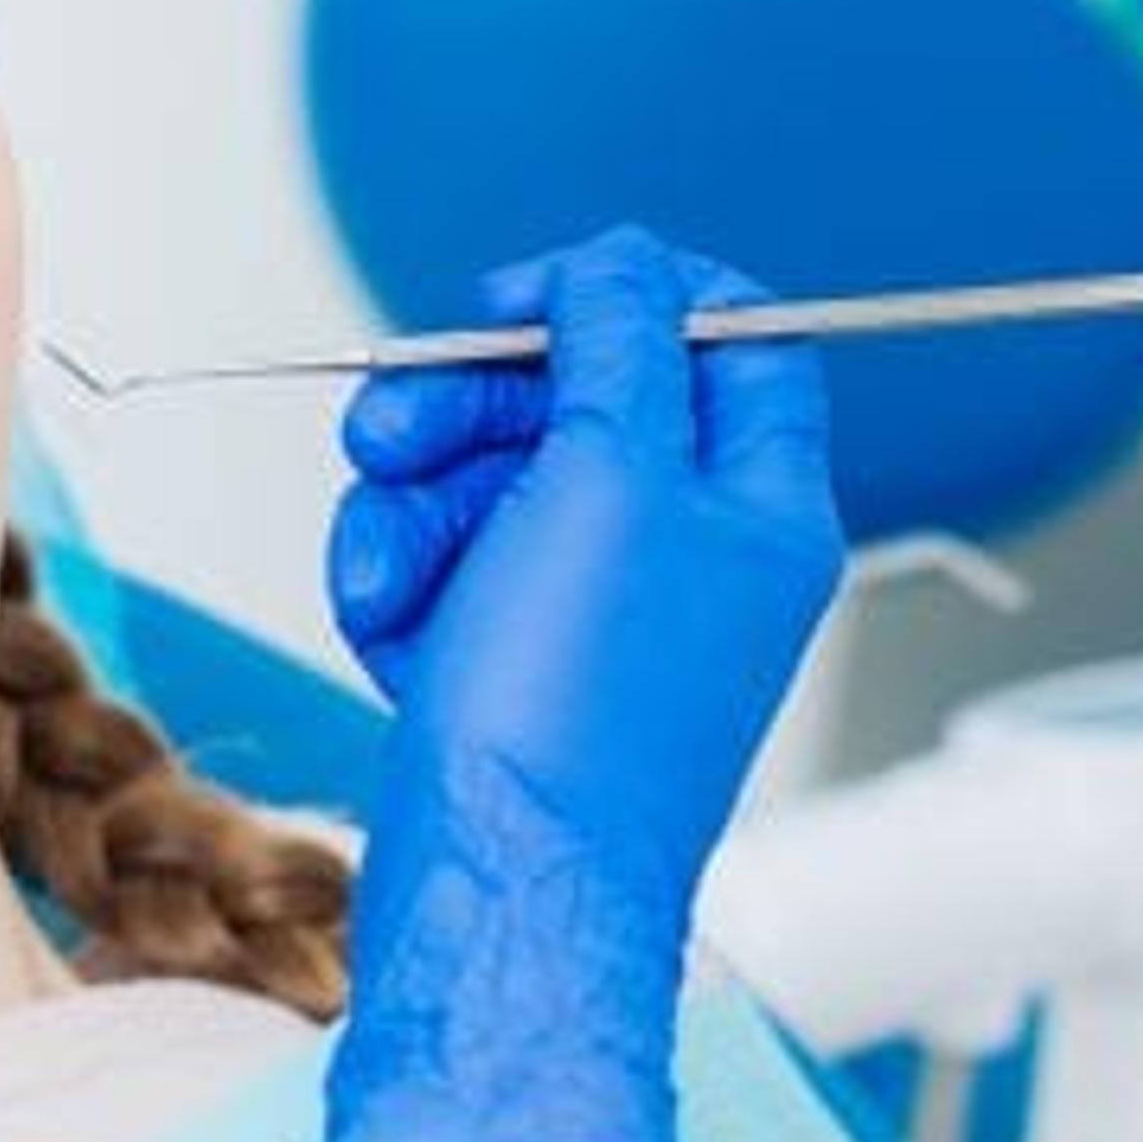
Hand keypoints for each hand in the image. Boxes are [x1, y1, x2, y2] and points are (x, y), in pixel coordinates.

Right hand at [306, 226, 843, 1141]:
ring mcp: (591, 609)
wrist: (503, 881)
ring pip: (479, 482)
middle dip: (459, 410)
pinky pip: (437, 566)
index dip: (620, 294)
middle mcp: (684, 550)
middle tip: (387, 431)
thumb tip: (623, 260)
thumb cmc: (580, 706)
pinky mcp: (507, 658)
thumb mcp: (617, 476)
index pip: (727, 334)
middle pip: (568, 401)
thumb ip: (624, 341)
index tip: (517, 304)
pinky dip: (397, 583)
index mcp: (758, 501)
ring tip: (383, 575)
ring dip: (405, 509)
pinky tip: (387, 627)